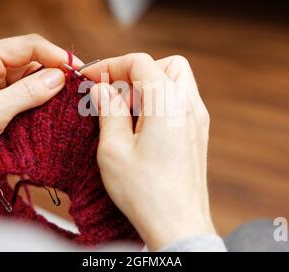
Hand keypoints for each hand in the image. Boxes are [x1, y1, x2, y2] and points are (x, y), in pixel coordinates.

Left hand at [0, 34, 81, 181]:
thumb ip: (28, 93)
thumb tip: (60, 77)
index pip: (29, 46)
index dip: (57, 56)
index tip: (80, 71)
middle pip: (33, 63)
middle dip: (57, 75)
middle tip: (80, 92)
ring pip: (32, 83)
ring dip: (50, 94)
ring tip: (72, 105)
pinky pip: (27, 101)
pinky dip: (41, 107)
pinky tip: (56, 116)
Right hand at [84, 53, 215, 250]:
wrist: (179, 225)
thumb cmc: (146, 193)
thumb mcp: (114, 150)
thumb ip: (108, 111)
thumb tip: (102, 88)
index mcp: (167, 104)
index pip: (140, 62)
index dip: (111, 64)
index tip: (90, 78)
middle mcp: (189, 106)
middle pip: (165, 65)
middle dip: (135, 72)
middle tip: (114, 94)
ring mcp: (197, 119)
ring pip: (176, 81)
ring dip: (149, 86)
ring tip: (125, 112)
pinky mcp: (198, 133)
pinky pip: (180, 101)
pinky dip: (160, 101)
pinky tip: (142, 126)